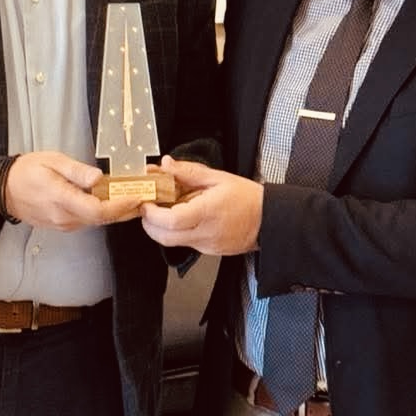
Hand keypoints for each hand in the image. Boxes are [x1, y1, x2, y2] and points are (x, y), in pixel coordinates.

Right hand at [3, 151, 143, 230]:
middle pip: (102, 219)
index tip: (137, 197)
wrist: (3, 190)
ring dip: (116, 212)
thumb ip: (77, 171)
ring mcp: (63, 224)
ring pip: (96, 221)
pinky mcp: (63, 225)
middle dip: (126, 210)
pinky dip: (103, 212)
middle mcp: (64, 217)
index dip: (120, 206)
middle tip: (146, 198)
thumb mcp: (52, 162)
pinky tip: (112, 202)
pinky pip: (87, 220)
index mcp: (61, 200)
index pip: (98, 210)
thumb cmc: (26, 172)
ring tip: (134, 197)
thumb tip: (99, 177)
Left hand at [140, 157, 262, 254]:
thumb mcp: (218, 178)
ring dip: (161, 229)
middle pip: (164, 237)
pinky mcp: (208, 251)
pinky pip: (185, 243)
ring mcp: (206, 245)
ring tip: (165, 211)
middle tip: (148, 208)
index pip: (170, 221)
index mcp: (207, 212)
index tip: (147, 202)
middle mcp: (205, 233)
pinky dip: (177, 232)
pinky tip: (184, 219)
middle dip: (149, 224)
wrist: (268, 220)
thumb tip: (167, 164)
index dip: (152, 214)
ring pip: (172, 242)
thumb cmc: (248, 198)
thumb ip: (189, 172)